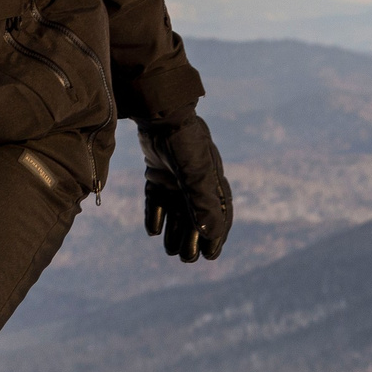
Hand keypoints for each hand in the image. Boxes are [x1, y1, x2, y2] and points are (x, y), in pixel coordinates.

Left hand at [140, 115, 231, 262]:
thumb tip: (212, 236)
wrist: (158, 113)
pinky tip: (152, 230)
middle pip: (196, 217)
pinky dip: (155, 215)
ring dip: (174, 232)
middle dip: (193, 239)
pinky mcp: (156, 173)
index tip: (210, 256)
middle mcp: (195, 182)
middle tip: (186, 258)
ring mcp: (175, 178)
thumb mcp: (195, 174)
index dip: (216, 236)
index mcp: (212, 182)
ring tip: (170, 251)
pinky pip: (156, 201)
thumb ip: (201, 204)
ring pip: (176, 212)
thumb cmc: (184, 142)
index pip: (219, 215)